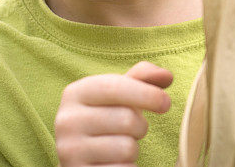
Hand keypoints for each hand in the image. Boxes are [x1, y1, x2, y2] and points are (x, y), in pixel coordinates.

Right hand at [55, 62, 172, 166]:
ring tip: (120, 146)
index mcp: (75, 93)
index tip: (166, 103)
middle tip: (132, 129)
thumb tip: (167, 76)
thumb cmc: (106, 116)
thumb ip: (142, 78)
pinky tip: (115, 162)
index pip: (115, 87)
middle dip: (140, 126)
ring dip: (133, 149)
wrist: (79, 156)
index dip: (147, 94)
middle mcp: (67, 120)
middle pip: (126, 119)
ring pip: (126, 148)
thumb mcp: (119, 92)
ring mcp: (69, 150)